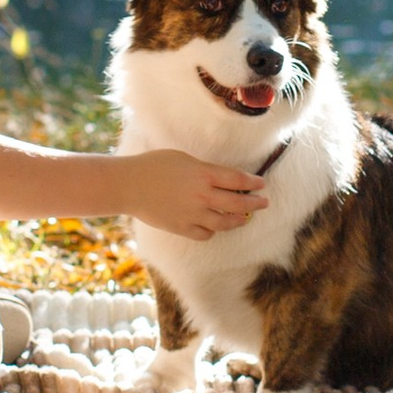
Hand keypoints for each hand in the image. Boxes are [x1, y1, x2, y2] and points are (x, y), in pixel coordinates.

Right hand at [122, 148, 267, 240]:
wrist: (129, 185)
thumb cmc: (153, 165)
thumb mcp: (184, 159)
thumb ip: (205, 170)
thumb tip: (222, 178)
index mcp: (204, 174)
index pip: (238, 180)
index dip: (253, 183)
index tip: (262, 184)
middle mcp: (202, 196)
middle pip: (238, 203)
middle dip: (255, 204)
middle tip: (263, 203)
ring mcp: (193, 214)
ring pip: (225, 223)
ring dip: (238, 220)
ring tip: (244, 218)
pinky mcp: (182, 228)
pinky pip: (206, 234)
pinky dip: (213, 230)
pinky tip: (214, 225)